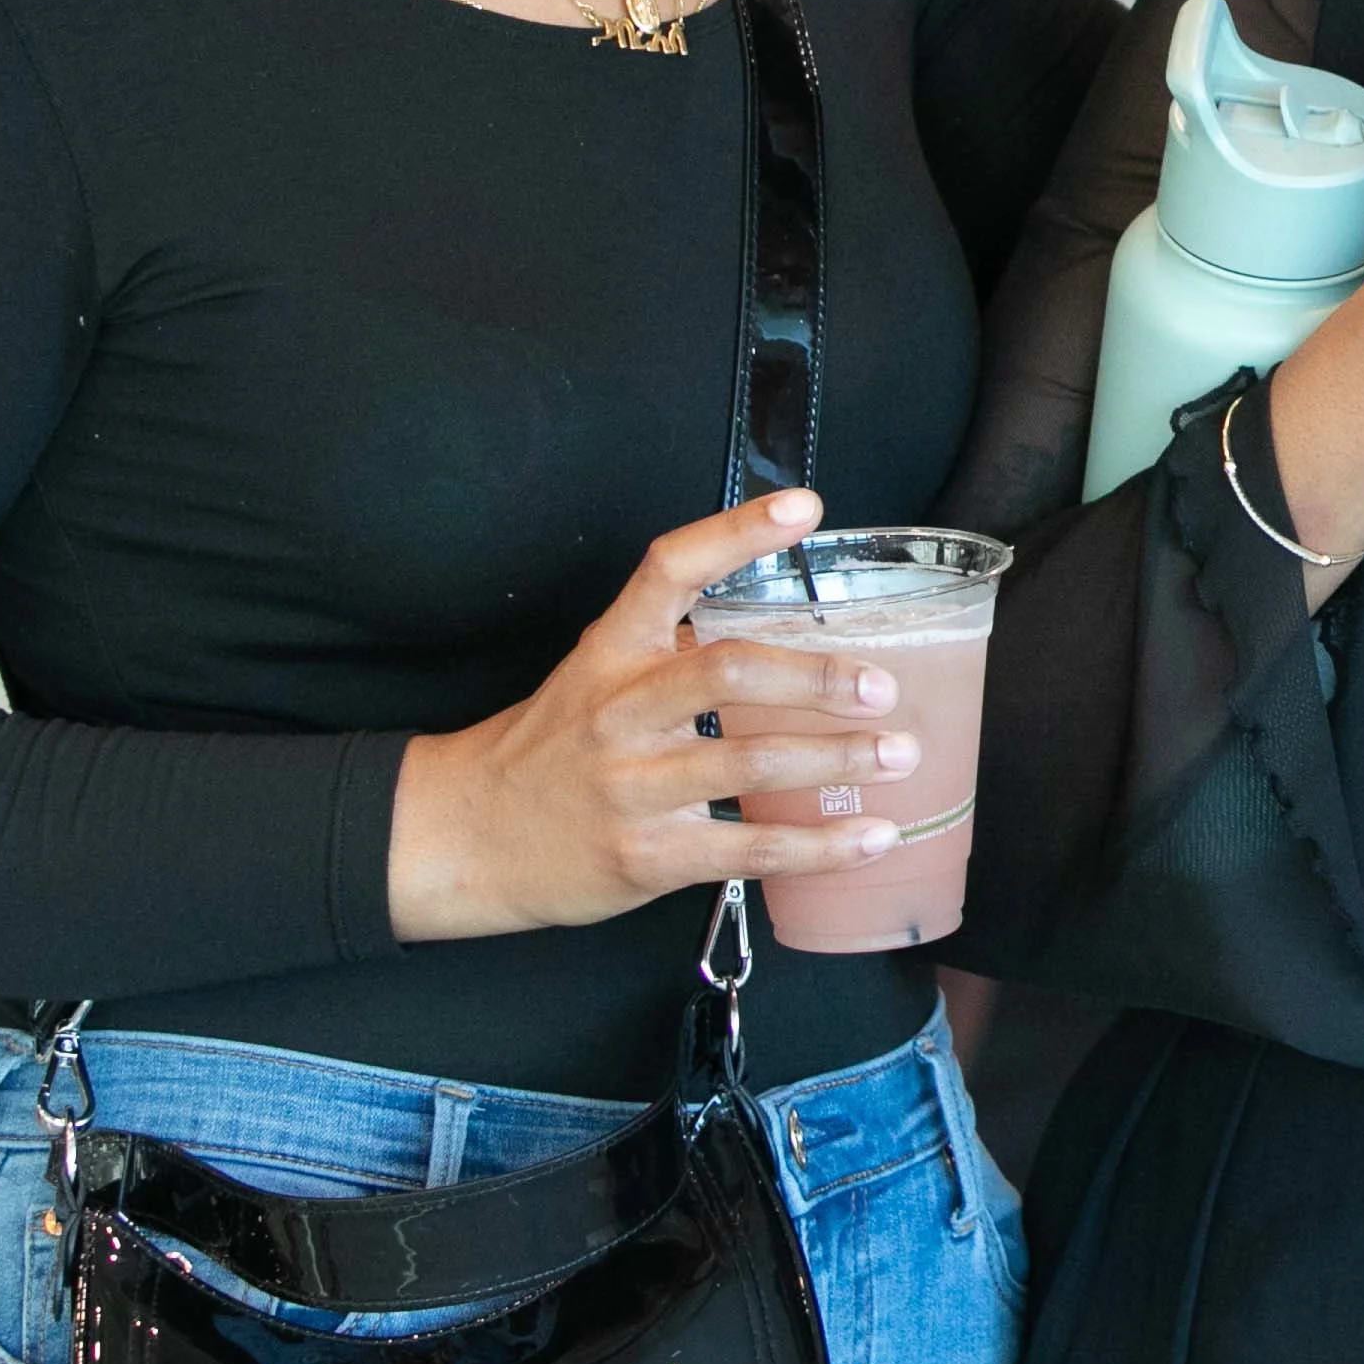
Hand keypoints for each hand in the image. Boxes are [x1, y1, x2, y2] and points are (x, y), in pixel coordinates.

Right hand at [387, 490, 916, 940]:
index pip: (670, 568)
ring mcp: (632, 786)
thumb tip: (787, 626)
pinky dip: (819, 845)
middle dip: (817, 678)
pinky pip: (747, 849)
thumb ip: (675, 648)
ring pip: (750, 764)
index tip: (804, 507)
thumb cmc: (551, 747)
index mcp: (613, 650)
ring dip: (838, 761)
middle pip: (728, 673)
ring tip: (900, 755)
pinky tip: (870, 837)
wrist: (463, 838)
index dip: (737, 532)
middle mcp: (621, 710)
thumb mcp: (596, 675)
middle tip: (882, 685)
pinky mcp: (645, 856)